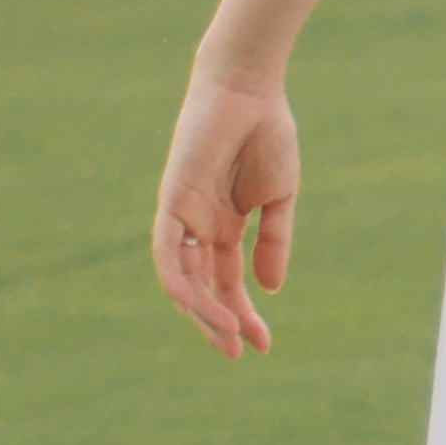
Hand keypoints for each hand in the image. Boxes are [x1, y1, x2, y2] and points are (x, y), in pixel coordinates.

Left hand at [154, 69, 300, 358]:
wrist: (249, 91)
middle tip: (237, 353)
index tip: (263, 345)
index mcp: (225, 227)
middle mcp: (200, 228)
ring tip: (226, 334)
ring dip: (202, 309)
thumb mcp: (279, 198)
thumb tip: (268, 289)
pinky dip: (178, 279)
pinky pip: (166, 251)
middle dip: (219, 323)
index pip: (229, 283)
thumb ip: (274, 242)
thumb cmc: (267, 134)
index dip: (244, 315)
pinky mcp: (170, 201)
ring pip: (182, 279)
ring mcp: (182, 217)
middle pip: (203, 288)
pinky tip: (196, 303)